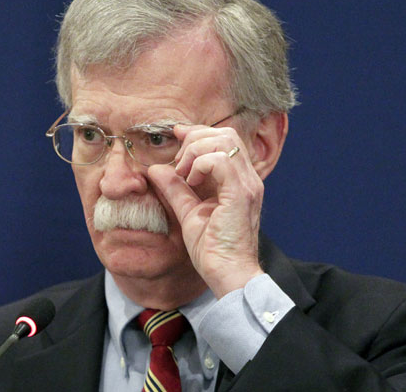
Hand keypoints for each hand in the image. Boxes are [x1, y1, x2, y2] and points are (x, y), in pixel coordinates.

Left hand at [148, 124, 264, 297]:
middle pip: (226, 133)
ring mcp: (247, 185)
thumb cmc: (212, 249)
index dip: (197, 132)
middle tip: (179, 163)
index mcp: (238, 180)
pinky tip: (191, 181)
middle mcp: (248, 178)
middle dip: (195, 138)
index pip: (225, 138)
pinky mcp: (241, 194)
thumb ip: (175, 189)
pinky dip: (200, 164)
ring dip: (196, 151)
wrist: (227, 274)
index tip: (176, 135)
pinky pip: (221, 161)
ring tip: (184, 174)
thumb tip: (157, 169)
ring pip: (224, 141)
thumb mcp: (188, 212)